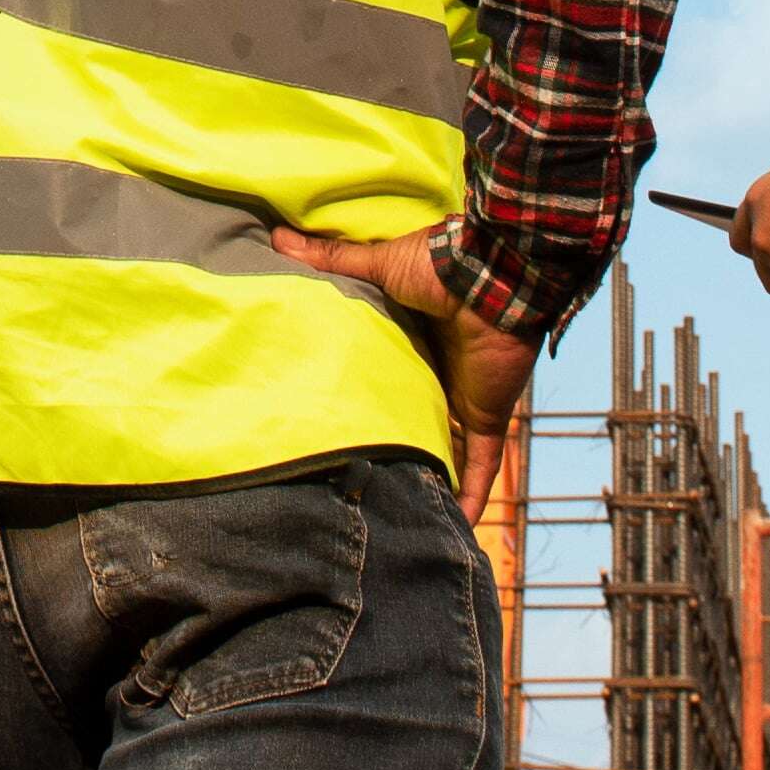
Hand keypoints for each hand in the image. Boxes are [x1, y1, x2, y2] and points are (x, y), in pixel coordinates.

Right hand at [266, 223, 535, 518]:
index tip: (341, 423)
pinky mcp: (487, 419)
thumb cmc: (437, 265)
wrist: (491, 275)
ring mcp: (467, 402)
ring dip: (435, 481)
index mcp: (417, 342)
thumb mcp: (376, 266)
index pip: (394, 378)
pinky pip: (482, 467)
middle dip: (401, 449)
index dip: (374, 400)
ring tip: (404, 518)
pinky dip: (474, 496)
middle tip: (364, 480)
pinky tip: (462, 528)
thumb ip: (332, 261)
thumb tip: (278, 241)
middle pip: (419, 421)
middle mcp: (442, 378)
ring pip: (449, 453)